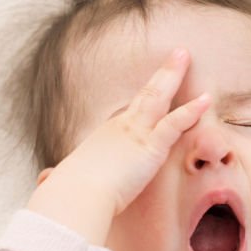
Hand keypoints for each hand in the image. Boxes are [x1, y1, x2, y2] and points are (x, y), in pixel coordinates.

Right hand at [26, 47, 210, 244]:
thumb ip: (56, 178)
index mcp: (102, 138)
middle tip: (175, 55)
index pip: (126, 117)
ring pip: (158, 97)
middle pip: (143, 95)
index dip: (141, 104)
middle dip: (161, 75)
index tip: (152, 90)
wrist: (76, 195)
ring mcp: (135, 133)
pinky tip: (206, 100)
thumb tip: (45, 179)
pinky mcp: (150, 146)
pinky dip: (191, 111)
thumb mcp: (63, 180)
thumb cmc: (68, 192)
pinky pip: (175, 123)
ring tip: (185, 56)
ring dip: (173, 76)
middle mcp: (119, 128)